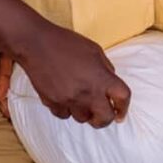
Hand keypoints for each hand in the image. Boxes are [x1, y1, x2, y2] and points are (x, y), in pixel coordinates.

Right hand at [0, 0, 131, 129]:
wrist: (37, 45)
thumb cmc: (67, 43)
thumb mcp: (95, 50)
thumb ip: (106, 68)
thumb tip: (111, 83)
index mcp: (100, 77)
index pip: (122, 98)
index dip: (125, 106)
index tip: (122, 111)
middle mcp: (86, 93)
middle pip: (104, 119)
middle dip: (107, 118)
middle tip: (105, 112)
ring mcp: (68, 101)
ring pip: (83, 119)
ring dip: (86, 112)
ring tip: (82, 98)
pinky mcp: (52, 104)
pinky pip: (65, 115)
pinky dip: (68, 109)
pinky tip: (66, 97)